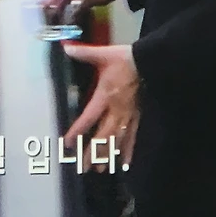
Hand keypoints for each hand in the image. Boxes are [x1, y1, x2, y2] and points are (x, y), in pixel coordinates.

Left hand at [62, 43, 139, 171]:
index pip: (88, 118)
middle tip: (83, 167)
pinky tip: (125, 162)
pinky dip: (128, 150)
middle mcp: (116, 109)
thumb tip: (65, 47)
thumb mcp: (104, 54)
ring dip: (108, 154)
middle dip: (93, 152)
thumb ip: (84, 53)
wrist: (150, 62)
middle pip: (103, 135)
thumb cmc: (126, 59)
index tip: (67, 143)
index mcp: (105, 96)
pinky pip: (133, 136)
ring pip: (117, 139)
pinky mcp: (138, 115)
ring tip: (100, 169)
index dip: (78, 131)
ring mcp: (128, 114)